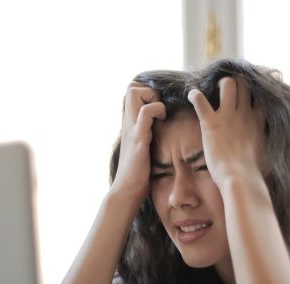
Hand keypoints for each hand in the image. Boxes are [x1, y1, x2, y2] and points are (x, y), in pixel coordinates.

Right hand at [110, 83, 166, 203]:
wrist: (127, 191)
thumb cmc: (138, 173)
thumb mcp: (143, 148)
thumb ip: (147, 135)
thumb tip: (162, 130)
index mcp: (130, 124)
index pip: (132, 91)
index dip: (147, 92)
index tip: (159, 107)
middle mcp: (128, 122)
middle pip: (131, 87)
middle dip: (149, 91)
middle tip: (160, 109)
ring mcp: (132, 129)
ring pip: (134, 93)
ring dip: (152, 98)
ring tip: (161, 114)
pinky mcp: (138, 138)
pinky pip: (145, 113)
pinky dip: (156, 110)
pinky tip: (162, 121)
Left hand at [188, 77, 265, 188]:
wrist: (240, 178)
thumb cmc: (254, 173)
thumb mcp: (268, 156)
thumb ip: (267, 146)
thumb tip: (271, 152)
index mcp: (258, 122)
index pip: (260, 96)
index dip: (254, 92)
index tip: (248, 94)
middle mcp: (245, 114)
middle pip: (244, 84)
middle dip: (236, 83)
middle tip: (228, 90)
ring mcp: (228, 116)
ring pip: (228, 84)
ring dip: (219, 84)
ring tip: (213, 90)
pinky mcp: (211, 123)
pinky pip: (200, 100)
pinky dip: (194, 95)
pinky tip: (192, 95)